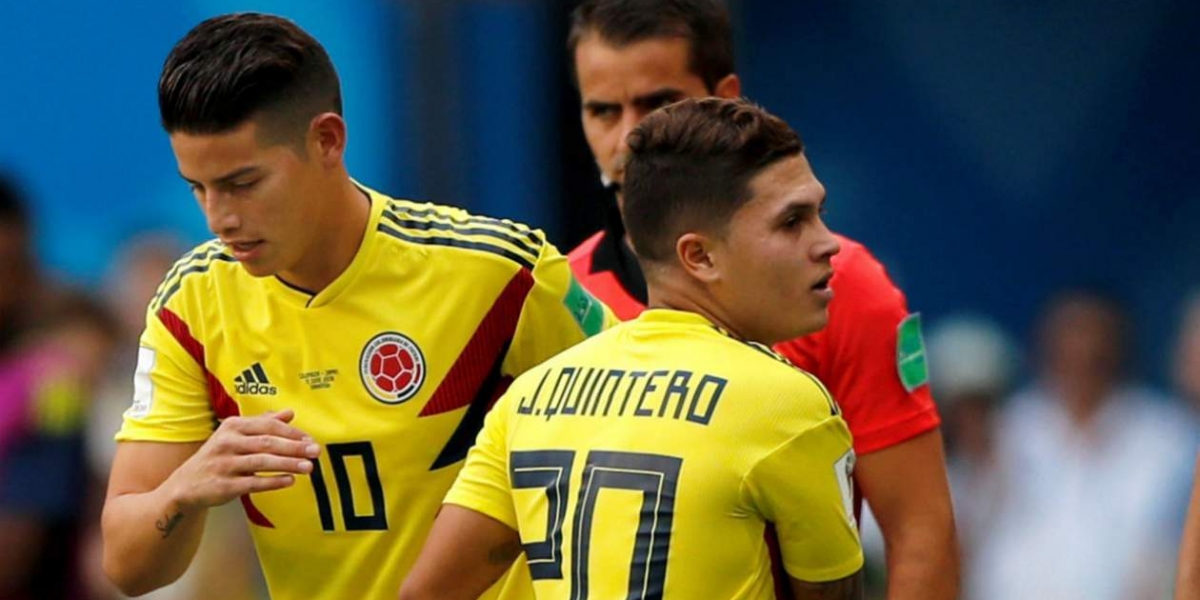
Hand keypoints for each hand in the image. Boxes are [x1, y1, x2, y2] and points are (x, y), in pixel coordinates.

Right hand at [164, 409, 317, 511]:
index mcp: (233, 427)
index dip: (292, 432)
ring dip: (288, 464)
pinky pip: (252, 483)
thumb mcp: (236, 435)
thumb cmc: (219, 457)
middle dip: (295, 447)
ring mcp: (224, 464)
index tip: (311, 439)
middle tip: (316, 451)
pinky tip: (290, 481)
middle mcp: (227, 443)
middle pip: (267, 443)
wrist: (186, 484)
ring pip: (262, 462)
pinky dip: (273, 482)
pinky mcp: (223, 485)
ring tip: (309, 467)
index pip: (268, 426)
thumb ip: (263, 424)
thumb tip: (290, 413)